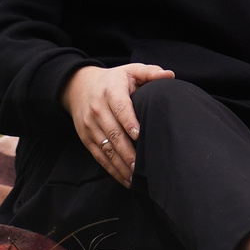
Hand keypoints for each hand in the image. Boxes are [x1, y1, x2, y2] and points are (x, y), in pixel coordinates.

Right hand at [64, 62, 174, 186]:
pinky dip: (112, 169)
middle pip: (112, 132)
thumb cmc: (114, 80)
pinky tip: (125, 178)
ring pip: (105, 148)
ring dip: (120, 164)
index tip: (139, 135)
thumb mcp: (130, 70)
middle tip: (140, 165)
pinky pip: (99, 156)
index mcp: (111, 91)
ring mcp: (90, 125)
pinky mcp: (86, 137)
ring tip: (135, 177)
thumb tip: (169, 75)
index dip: (128, 121)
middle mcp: (98, 109)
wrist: (79, 87)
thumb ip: (150, 72)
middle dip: (126, 151)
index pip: (120, 107)